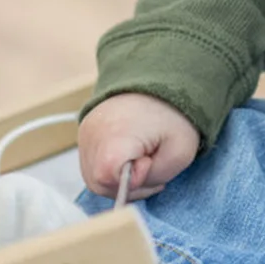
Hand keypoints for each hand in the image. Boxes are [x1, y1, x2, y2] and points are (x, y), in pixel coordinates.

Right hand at [79, 92, 200, 201]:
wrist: (162, 79)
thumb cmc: (173, 115)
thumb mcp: (179, 153)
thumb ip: (154, 178)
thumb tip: (131, 184)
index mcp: (112, 138)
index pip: (108, 181)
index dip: (132, 182)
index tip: (150, 163)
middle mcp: (91, 134)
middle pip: (98, 182)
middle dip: (125, 184)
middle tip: (149, 164)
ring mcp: (84, 131)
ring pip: (93, 176)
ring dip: (118, 176)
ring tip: (141, 158)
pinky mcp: (85, 130)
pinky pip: (92, 162)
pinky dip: (111, 166)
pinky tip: (129, 154)